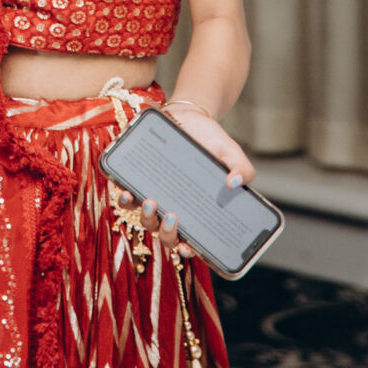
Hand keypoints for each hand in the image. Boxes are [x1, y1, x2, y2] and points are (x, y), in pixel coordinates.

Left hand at [118, 99, 255, 262]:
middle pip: (167, 236)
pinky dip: (125, 197)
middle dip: (167, 233)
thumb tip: (235, 183)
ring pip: (147, 220)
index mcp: (198, 212)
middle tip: (171, 217)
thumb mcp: (230, 152)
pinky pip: (128, 196)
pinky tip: (126, 190)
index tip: (189, 248)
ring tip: (151, 201)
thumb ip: (241, 167)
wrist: (188, 116)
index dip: (191, 251)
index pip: (195, 241)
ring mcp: (157, 198)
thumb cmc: (211, 140)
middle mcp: (176, 210)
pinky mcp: (140, 182)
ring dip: (146, 217)